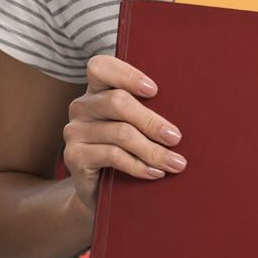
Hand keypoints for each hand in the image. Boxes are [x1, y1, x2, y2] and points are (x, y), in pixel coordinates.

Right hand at [62, 55, 186, 212]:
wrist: (99, 190)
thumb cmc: (125, 149)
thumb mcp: (133, 125)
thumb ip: (146, 110)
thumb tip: (184, 107)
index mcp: (96, 89)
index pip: (100, 67)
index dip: (127, 75)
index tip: (154, 90)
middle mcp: (81, 106)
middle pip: (118, 102)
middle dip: (152, 121)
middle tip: (175, 137)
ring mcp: (74, 131)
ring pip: (120, 133)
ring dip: (152, 150)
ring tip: (174, 162)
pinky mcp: (74, 157)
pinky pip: (113, 156)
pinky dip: (139, 165)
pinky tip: (155, 172)